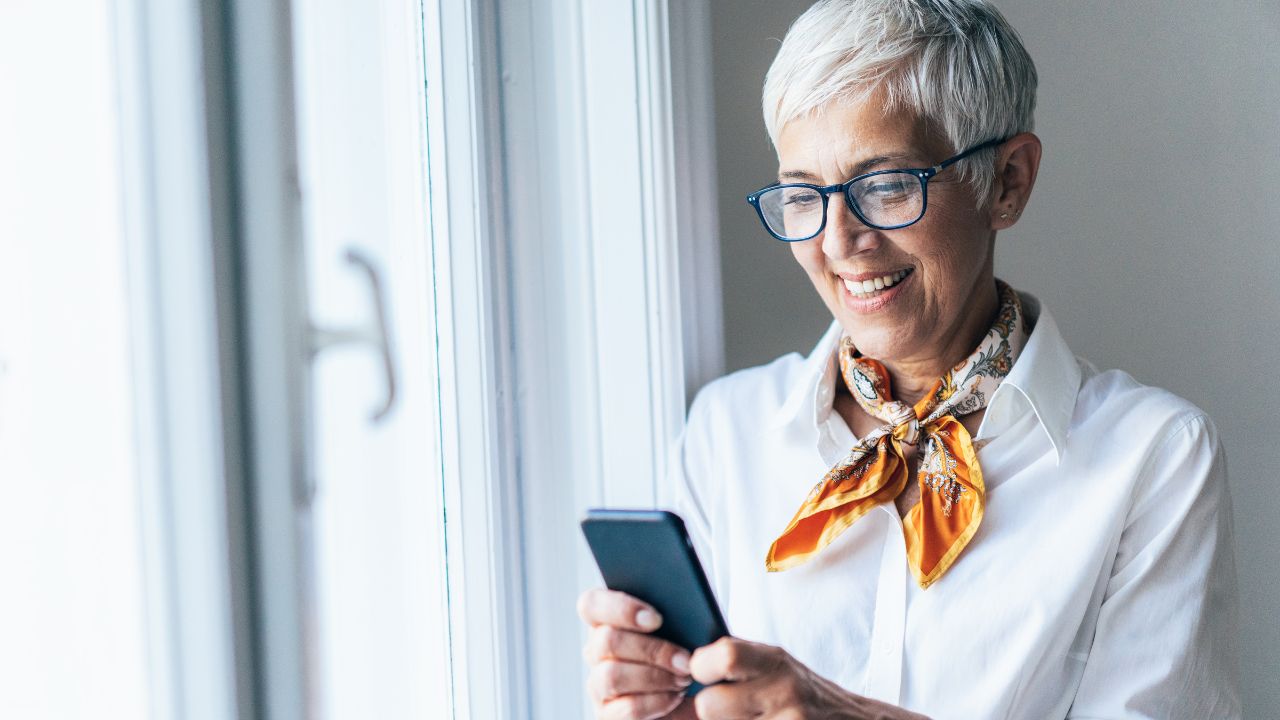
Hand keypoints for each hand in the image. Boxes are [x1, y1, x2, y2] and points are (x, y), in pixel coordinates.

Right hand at [577, 588, 695, 718]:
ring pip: (611, 675)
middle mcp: (596, 651)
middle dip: (652, 650)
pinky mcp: (608, 714)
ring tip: (684, 678)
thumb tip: (681, 605)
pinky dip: (656, 702)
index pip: (591, 604)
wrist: (695, 698)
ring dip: (654, 677)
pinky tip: (676, 696)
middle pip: (606, 640)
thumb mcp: (683, 628)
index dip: (620, 608)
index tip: (657, 619)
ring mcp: (598, 685)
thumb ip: (674, 610)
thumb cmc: (686, 654)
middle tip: (685, 659)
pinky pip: (626, 708)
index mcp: (607, 620)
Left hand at [689, 637, 930, 719]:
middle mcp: (784, 691)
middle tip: (730, 709)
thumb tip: (679, 669)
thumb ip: (734, 663)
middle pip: (709, 706)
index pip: (723, 656)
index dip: (702, 667)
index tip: (705, 674)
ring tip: (752, 719)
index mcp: (775, 662)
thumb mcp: (775, 667)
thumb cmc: (804, 695)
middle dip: (711, 712)